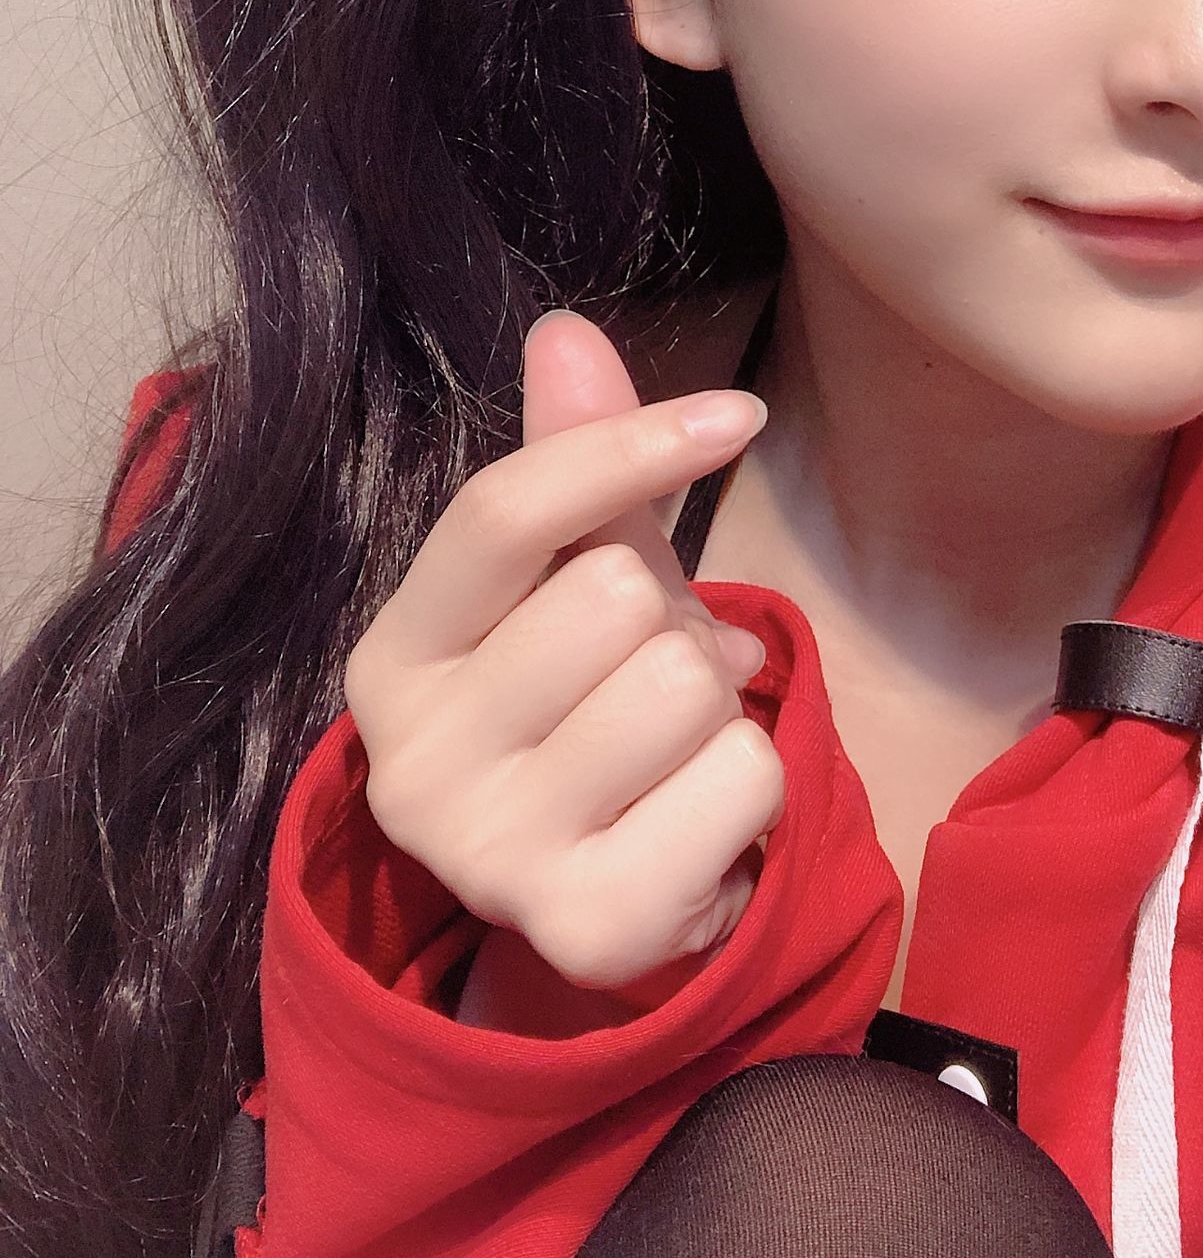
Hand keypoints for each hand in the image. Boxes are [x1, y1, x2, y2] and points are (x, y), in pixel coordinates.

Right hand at [342, 310, 781, 1007]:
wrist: (609, 895)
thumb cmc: (586, 709)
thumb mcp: (572, 578)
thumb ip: (573, 462)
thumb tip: (564, 330)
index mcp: (393, 657)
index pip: (505, 511)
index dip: (631, 443)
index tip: (736, 414)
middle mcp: (415, 764)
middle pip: (613, 596)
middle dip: (671, 622)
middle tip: (652, 676)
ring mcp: (493, 857)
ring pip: (686, 686)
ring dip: (717, 704)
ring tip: (673, 749)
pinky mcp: (589, 927)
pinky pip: (743, 779)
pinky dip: (754, 783)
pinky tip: (698, 819)